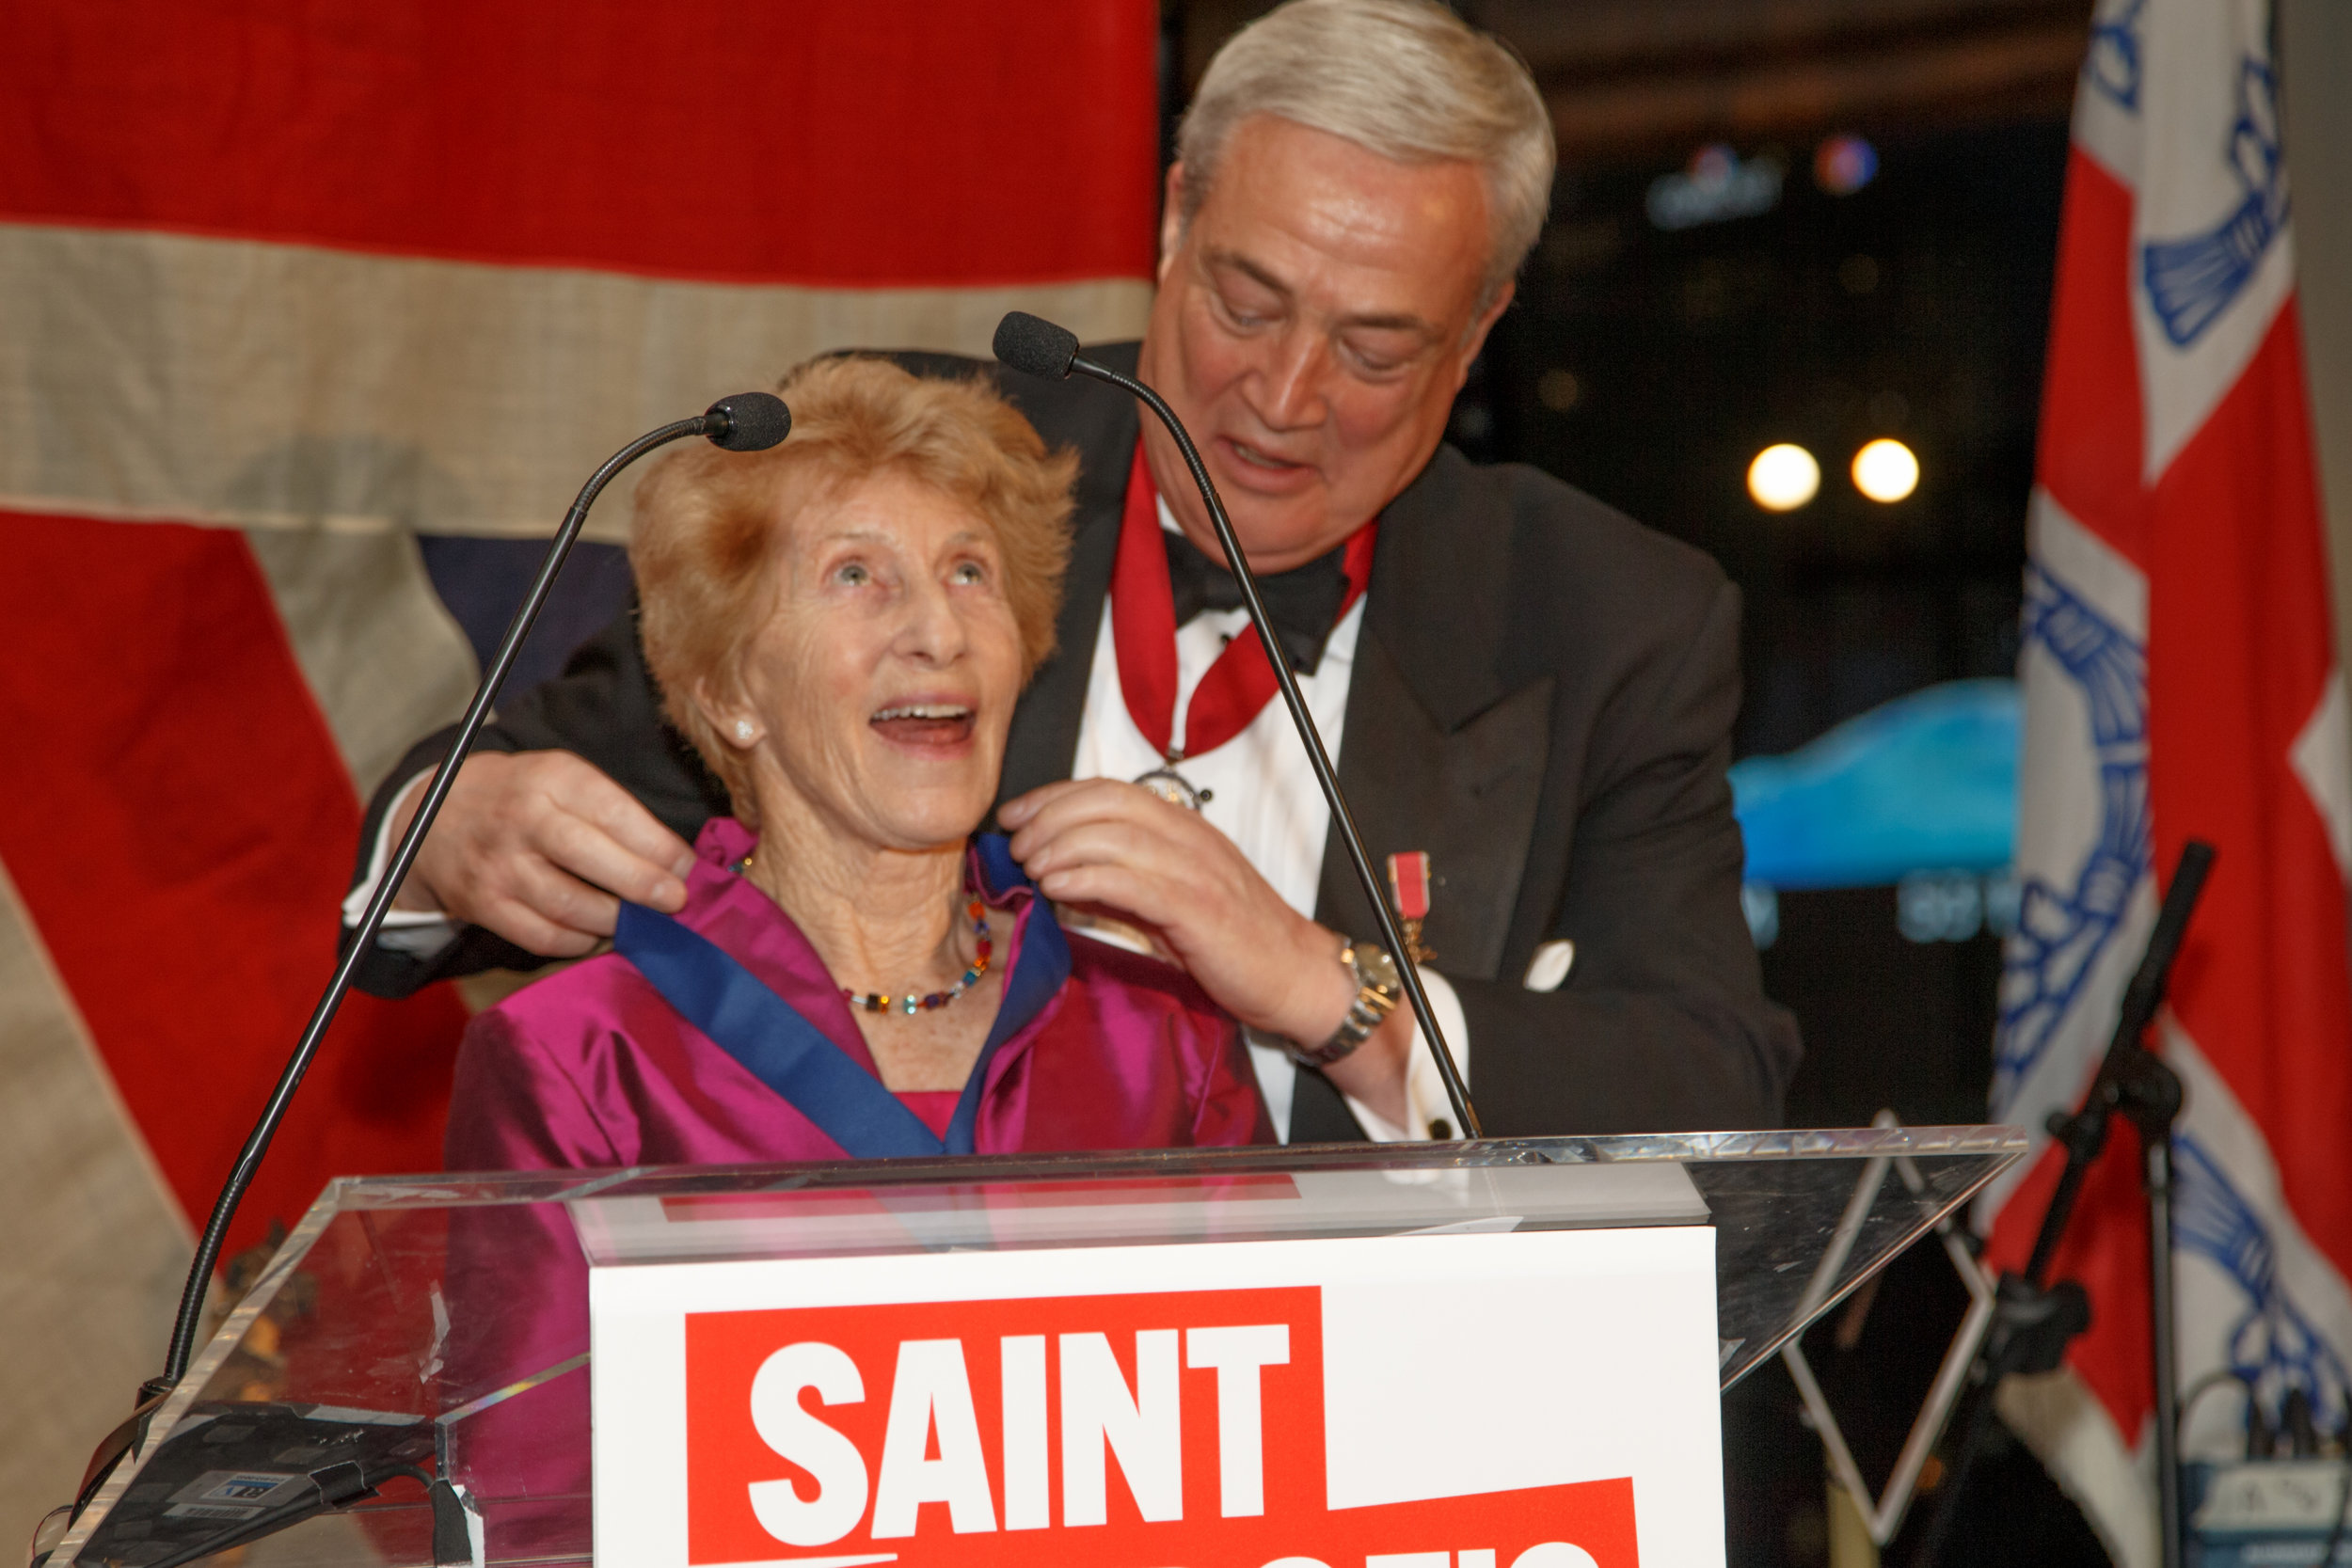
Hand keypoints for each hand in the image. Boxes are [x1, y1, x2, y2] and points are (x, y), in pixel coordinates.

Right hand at [388, 751, 695, 956]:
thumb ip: (614, 811)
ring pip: (570, 905)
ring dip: (616, 920)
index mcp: (551, 778)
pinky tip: (600, 933)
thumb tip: (677, 862)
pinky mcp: (484, 906)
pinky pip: (544, 937)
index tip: (689, 867)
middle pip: (590, 858)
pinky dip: (581, 942)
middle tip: (675, 902)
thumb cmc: (524, 796)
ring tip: (642, 922)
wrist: (437, 813)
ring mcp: (499, 866)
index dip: (658, 845)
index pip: (613, 812)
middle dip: (643, 885)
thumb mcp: (563, 778)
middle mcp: (522, 820)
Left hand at [999, 779, 1409, 1122]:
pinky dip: (1087, 877)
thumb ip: (1119, 883)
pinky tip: (1056, 886)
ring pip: (1115, 835)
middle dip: (1050, 816)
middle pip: (1106, 802)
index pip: (1109, 790)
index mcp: (1183, 827)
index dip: (1054, 795)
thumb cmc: (1233, 941)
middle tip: (1017, 845)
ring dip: (1061, 845)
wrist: (1293, 975)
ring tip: (1031, 867)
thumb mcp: (1166, 902)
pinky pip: (1132, 881)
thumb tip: (1058, 874)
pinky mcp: (1197, 908)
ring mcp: (1195, 870)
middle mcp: (1190, 837)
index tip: (1016, 815)